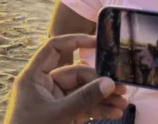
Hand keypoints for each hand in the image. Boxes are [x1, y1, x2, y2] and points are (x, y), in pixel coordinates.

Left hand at [4, 34, 128, 123]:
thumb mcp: (59, 115)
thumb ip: (85, 99)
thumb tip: (110, 83)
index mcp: (34, 77)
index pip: (53, 48)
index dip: (74, 41)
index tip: (97, 42)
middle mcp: (44, 85)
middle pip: (77, 74)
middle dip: (99, 82)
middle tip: (121, 89)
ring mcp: (55, 101)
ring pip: (83, 92)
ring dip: (102, 97)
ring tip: (123, 103)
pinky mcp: (63, 115)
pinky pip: (83, 107)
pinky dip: (98, 109)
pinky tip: (114, 112)